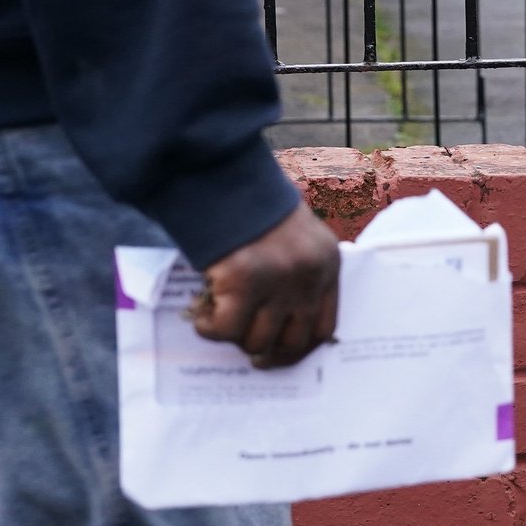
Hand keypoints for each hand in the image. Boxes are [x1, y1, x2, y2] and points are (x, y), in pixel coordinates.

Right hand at [190, 203, 340, 367]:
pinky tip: (199, 311)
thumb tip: (272, 325)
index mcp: (326, 264)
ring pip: (255, 340)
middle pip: (291, 342)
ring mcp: (278, 281)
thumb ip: (294, 273)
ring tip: (213, 315)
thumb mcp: (291, 236)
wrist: (222, 172)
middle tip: (245, 346)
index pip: (323, 329)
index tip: (276, 353)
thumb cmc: (250, 205)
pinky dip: (207, 327)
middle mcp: (308, 276)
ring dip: (231, 335)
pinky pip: (224, 329)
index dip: (297, 349)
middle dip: (265, 351)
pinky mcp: (243, 281)